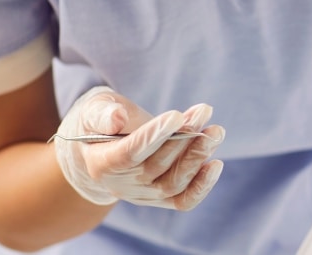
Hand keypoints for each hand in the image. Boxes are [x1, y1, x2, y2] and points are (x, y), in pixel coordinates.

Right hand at [53, 86, 225, 209]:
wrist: (109, 144)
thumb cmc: (103, 122)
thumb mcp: (95, 110)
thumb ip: (102, 114)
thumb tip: (118, 118)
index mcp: (102, 164)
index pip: (129, 153)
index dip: (154, 136)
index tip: (177, 116)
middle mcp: (122, 185)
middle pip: (157, 167)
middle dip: (184, 138)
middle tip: (203, 112)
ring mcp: (144, 195)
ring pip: (174, 183)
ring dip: (198, 156)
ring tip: (215, 130)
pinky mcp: (163, 198)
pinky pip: (184, 200)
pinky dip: (202, 185)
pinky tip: (216, 164)